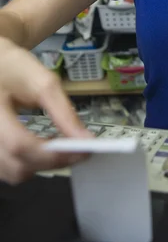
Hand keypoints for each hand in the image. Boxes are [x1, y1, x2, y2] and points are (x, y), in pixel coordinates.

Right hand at [0, 38, 91, 184]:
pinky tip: (42, 150)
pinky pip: (6, 169)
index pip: (19, 144)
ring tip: (60, 148)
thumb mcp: (43, 82)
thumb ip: (63, 111)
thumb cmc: (15, 68)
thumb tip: (85, 139)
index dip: (52, 154)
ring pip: (11, 173)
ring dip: (39, 167)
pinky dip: (27, 165)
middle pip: (15, 165)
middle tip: (77, 151)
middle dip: (51, 163)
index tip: (82, 151)